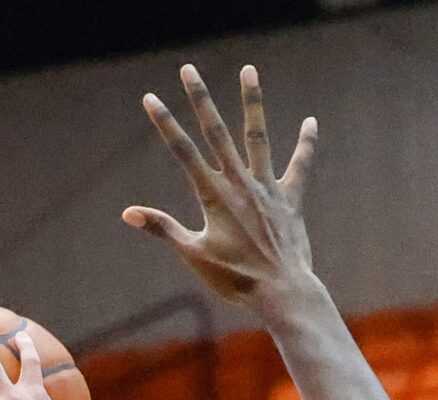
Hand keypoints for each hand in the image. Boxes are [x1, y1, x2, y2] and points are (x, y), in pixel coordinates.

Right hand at [124, 64, 318, 309]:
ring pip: (257, 136)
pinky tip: (310, 121)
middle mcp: (240, 184)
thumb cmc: (234, 280)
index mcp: (214, 197)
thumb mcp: (193, 255)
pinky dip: (306, 143)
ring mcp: (267, 188)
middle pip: (216, 132)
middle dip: (200, 99)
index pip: (184, 152)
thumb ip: (163, 228)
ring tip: (248, 69)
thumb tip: (128, 213)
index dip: (166, 124)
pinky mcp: (290, 199)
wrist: (281, 292)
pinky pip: (300, 165)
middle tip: (188, 69)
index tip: (151, 98)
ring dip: (251, 101)